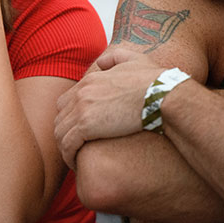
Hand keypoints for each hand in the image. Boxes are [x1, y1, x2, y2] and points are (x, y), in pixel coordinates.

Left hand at [54, 49, 165, 168]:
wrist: (164, 96)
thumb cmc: (156, 82)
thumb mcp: (134, 60)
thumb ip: (115, 58)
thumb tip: (101, 63)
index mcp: (89, 81)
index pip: (65, 103)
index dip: (69, 120)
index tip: (79, 134)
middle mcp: (80, 93)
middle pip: (60, 118)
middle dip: (65, 134)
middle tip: (76, 149)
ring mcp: (81, 109)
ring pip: (60, 133)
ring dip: (65, 148)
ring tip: (75, 160)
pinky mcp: (86, 126)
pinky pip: (67, 145)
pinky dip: (69, 156)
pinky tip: (77, 164)